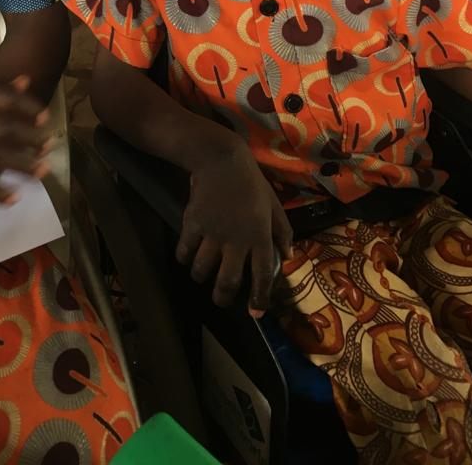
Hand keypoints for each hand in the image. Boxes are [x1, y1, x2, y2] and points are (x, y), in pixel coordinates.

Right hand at [176, 139, 292, 311]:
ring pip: (203, 270)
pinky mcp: (193, 224)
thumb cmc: (251, 182)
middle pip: (227, 281)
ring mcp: (213, 233)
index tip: (255, 313)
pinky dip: (184, 258)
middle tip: (220, 301)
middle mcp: (237, 240)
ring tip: (201, 276)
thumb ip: (282, 231)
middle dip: (223, 297)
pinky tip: (186, 256)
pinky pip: (185, 251)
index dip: (259, 298)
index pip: (262, 276)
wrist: (221, 159)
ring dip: (201, 277)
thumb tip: (287, 256)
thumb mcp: (273, 205)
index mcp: (260, 237)